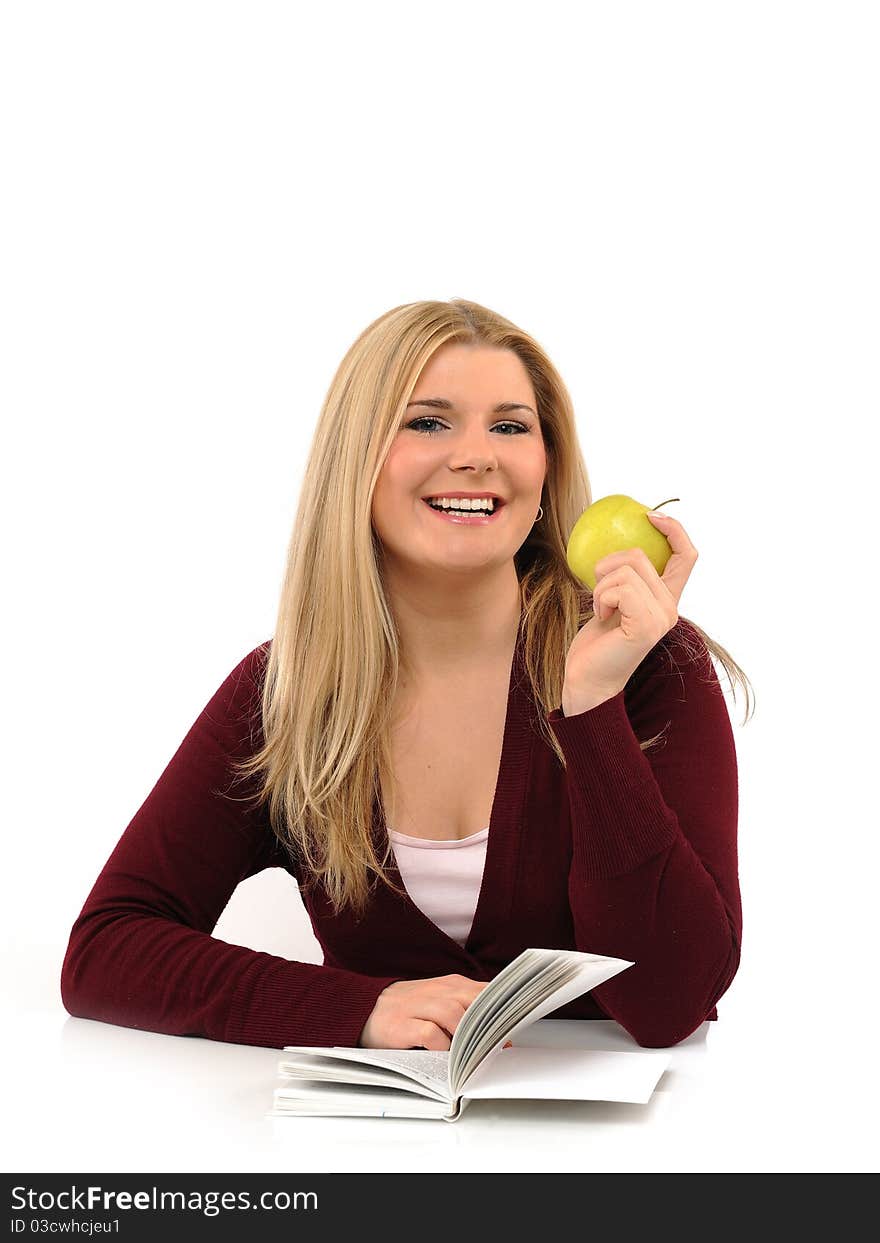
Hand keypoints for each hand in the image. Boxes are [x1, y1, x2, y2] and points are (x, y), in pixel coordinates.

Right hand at [358, 974, 489, 1050]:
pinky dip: (441, 1046)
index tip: (509, 1030)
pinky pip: (429, 1033)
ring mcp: (415, 1006)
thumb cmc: (407, 1012)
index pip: (482, 991)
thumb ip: (464, 1009)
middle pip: (471, 1001)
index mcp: (448, 985)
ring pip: (453, 1014)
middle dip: (487, 1025)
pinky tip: (443, 1056)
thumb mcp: (438, 1003)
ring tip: (471, 1054)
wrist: (363, 1011)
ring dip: (465, 1036)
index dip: (497, 1011)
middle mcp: (434, 991)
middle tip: (496, 1047)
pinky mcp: (400, 1024)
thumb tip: (496, 1031)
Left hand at [562, 511, 698, 712]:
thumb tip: (617, 542)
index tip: (648, 516)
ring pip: (627, 569)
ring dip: (600, 585)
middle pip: (641, 555)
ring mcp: (661, 618)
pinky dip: (600, 598)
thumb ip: (625, 577)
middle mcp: (671, 608)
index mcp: (666, 599)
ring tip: (601, 610)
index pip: (687, 555)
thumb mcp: (612, 600)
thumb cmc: (595, 641)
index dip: (673, 529)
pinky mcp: (646, 626)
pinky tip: (601, 618)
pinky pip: (618, 588)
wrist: (587, 679)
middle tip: (600, 594)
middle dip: (608, 565)